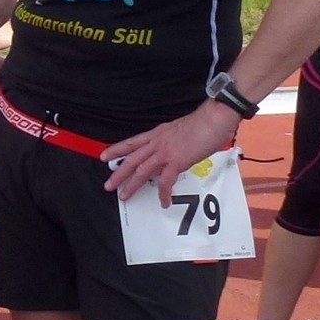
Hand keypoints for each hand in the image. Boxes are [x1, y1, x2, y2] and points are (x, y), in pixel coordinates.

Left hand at [102, 101, 238, 203]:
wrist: (215, 118)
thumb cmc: (204, 122)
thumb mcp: (179, 130)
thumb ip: (172, 141)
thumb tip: (172, 152)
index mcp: (157, 134)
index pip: (132, 142)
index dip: (117, 150)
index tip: (104, 156)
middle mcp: (157, 143)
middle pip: (132, 159)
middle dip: (118, 173)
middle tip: (108, 184)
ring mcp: (166, 152)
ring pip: (142, 171)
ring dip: (132, 185)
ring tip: (124, 196)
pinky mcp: (177, 161)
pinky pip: (166, 181)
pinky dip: (164, 193)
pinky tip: (164, 201)